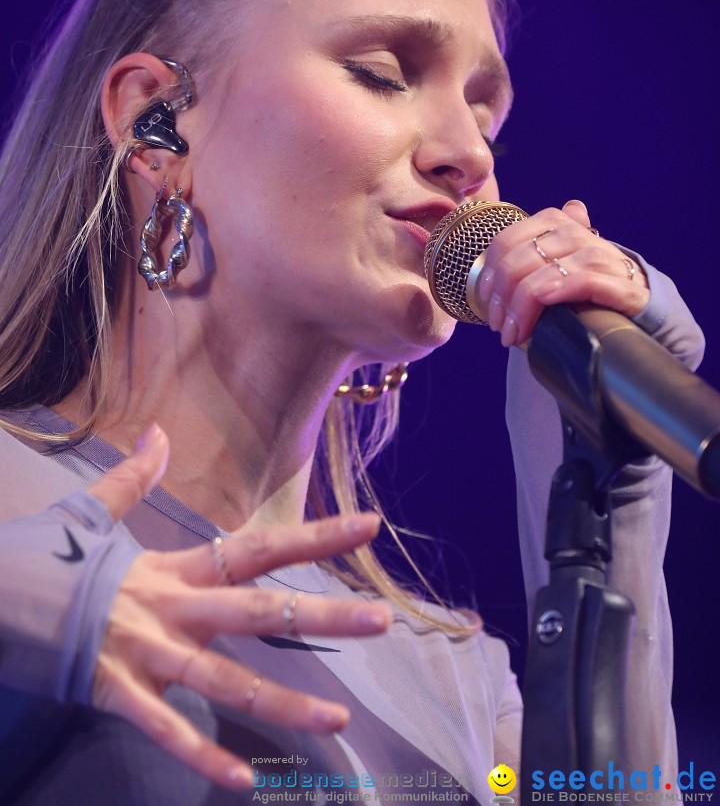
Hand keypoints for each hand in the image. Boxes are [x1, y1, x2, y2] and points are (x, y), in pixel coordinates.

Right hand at [85, 425, 390, 789]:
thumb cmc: (46, 560)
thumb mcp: (91, 513)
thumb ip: (134, 479)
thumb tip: (158, 432)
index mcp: (175, 568)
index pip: (257, 548)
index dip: (313, 539)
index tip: (367, 527)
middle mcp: (172, 608)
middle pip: (258, 613)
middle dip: (321, 618)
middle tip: (380, 622)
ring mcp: (146, 653)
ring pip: (225, 679)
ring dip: (283, 703)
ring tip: (339, 719)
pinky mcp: (115, 692)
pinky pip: (164, 729)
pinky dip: (200, 754)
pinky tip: (243, 780)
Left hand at [477, 199, 649, 346]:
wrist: (639, 305)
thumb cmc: (585, 290)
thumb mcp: (552, 270)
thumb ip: (522, 263)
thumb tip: (488, 268)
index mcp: (555, 223)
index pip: (506, 241)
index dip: (490, 274)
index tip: (486, 302)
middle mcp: (577, 233)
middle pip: (520, 259)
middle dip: (502, 298)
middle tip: (499, 327)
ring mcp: (601, 256)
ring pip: (545, 273)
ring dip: (521, 308)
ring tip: (513, 334)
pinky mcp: (622, 284)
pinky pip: (582, 282)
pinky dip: (557, 294)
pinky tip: (541, 310)